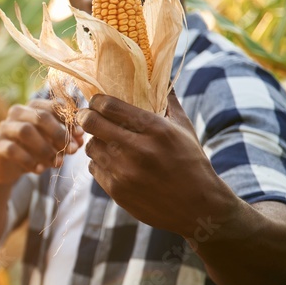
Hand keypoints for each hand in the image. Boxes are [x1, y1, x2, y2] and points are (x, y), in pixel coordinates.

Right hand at [0, 99, 83, 185]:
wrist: (6, 167)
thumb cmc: (33, 151)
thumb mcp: (52, 144)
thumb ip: (66, 140)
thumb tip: (80, 139)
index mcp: (33, 107)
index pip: (53, 105)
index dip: (69, 119)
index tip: (80, 135)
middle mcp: (17, 113)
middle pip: (40, 116)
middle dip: (59, 133)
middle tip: (71, 150)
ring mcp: (4, 128)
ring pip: (25, 131)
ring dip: (45, 148)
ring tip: (57, 163)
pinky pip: (13, 149)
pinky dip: (29, 160)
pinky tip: (39, 170)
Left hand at [77, 91, 235, 236]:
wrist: (199, 208)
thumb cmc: (192, 162)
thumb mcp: (184, 128)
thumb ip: (168, 101)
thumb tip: (158, 76)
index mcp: (155, 129)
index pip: (109, 106)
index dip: (97, 100)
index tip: (97, 101)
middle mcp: (138, 150)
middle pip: (91, 124)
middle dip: (86, 117)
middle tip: (88, 116)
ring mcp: (125, 172)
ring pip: (90, 147)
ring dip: (95, 141)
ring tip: (106, 141)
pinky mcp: (117, 191)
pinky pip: (94, 168)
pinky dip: (99, 162)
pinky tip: (112, 161)